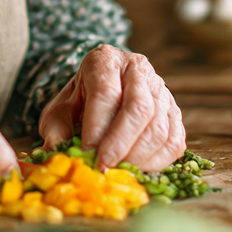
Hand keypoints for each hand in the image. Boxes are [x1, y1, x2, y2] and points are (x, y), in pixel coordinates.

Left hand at [38, 45, 184, 170]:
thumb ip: (56, 133)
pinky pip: (175, 141)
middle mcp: (138, 68)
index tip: (87, 153)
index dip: (98, 126)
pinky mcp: (175, 112)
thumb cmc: (77, 103)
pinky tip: (138, 170)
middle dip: (121, 143)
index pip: (106, 92)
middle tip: (105, 166)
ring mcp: (161, 89)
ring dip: (139, 157)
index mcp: (105, 60)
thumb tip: (59, 158)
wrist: (100, 92)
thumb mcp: (58, 111)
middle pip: (139, 108)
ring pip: (160, 126)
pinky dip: (158, 161)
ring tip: (119, 172)